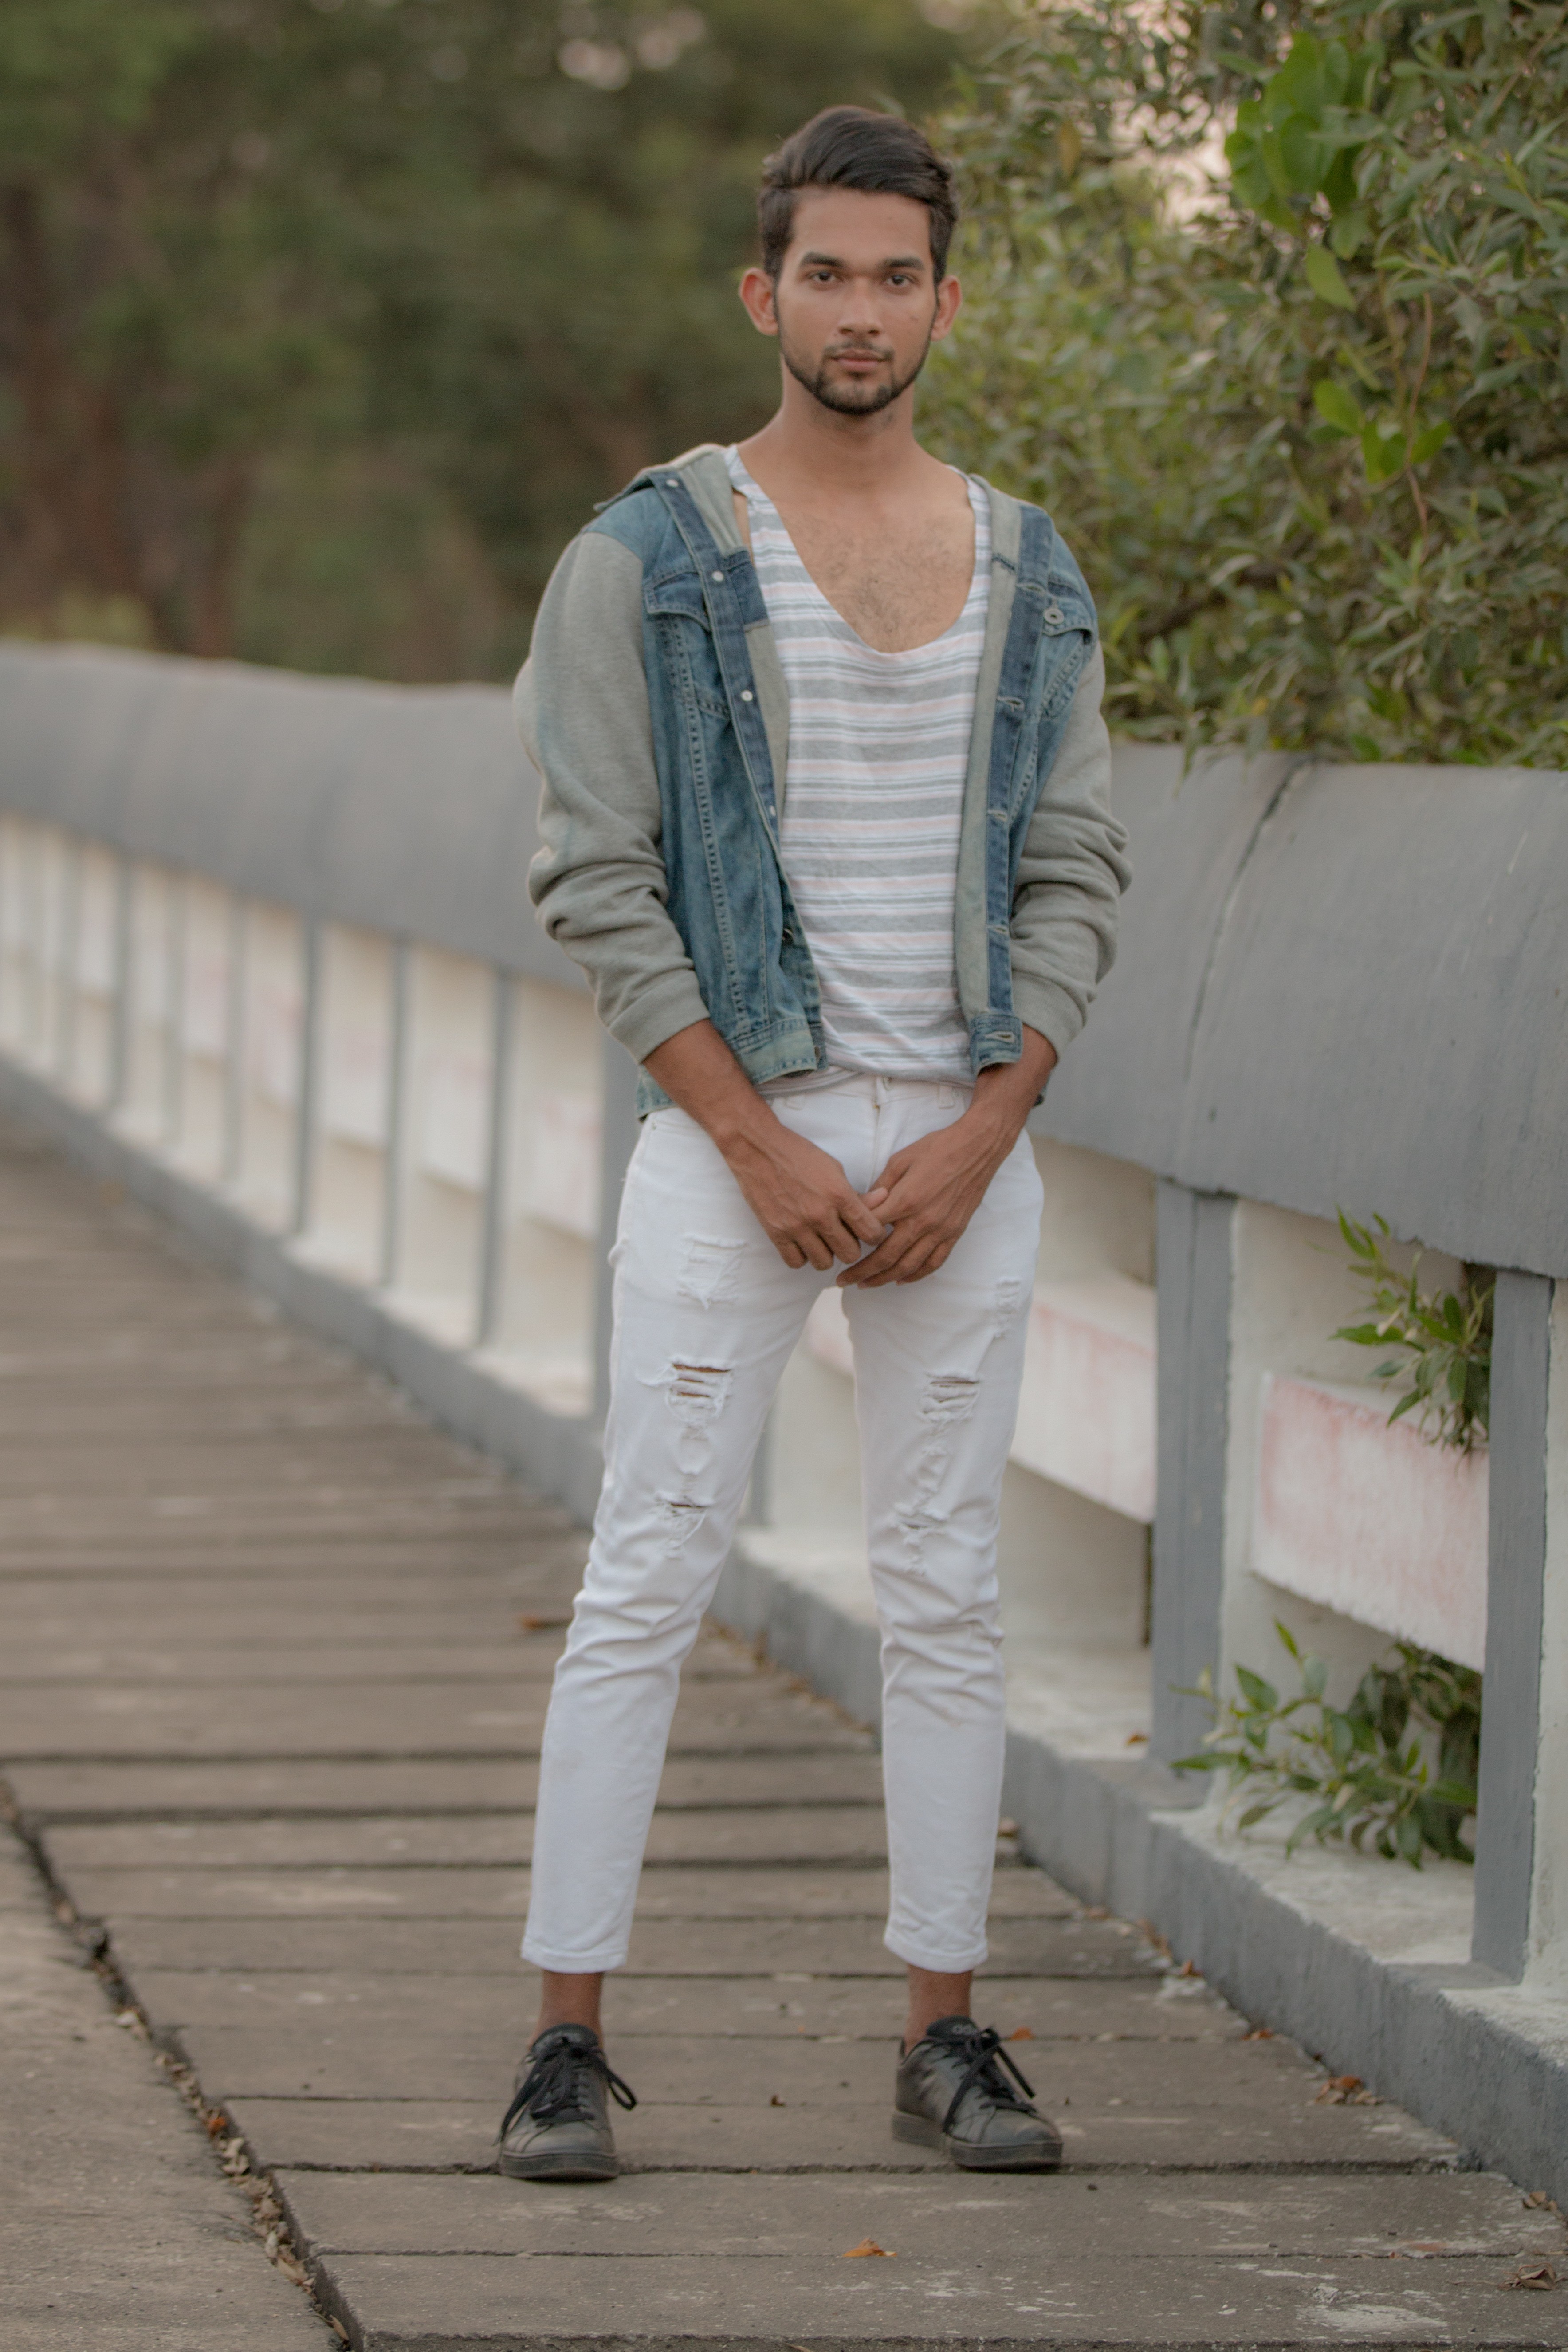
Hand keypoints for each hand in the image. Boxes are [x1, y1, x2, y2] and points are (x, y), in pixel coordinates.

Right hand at [642, 1020, 888, 1271]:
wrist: (758, 1148)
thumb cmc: (798, 1155)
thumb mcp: (834, 1168)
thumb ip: (857, 1192)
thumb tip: (883, 1200)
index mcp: (839, 1195)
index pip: (871, 1233)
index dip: (874, 1235)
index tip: (868, 1231)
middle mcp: (820, 1214)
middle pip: (850, 1254)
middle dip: (850, 1246)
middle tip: (843, 1234)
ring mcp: (796, 1226)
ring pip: (824, 1263)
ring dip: (826, 1253)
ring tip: (820, 1238)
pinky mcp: (776, 1233)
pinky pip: (796, 1262)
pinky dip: (801, 1256)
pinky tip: (801, 1241)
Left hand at [837, 1030, 1057, 1288]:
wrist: (977, 1148)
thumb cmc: (937, 1148)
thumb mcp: (900, 1160)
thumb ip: (880, 1187)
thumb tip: (864, 1205)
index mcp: (905, 1201)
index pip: (871, 1229)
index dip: (852, 1240)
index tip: (839, 1246)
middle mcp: (922, 1221)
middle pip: (886, 1256)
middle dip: (862, 1272)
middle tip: (843, 1281)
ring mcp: (940, 1230)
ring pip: (908, 1266)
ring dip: (885, 1279)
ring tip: (867, 1285)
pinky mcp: (954, 1233)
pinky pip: (934, 1262)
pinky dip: (916, 1275)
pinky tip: (901, 1279)